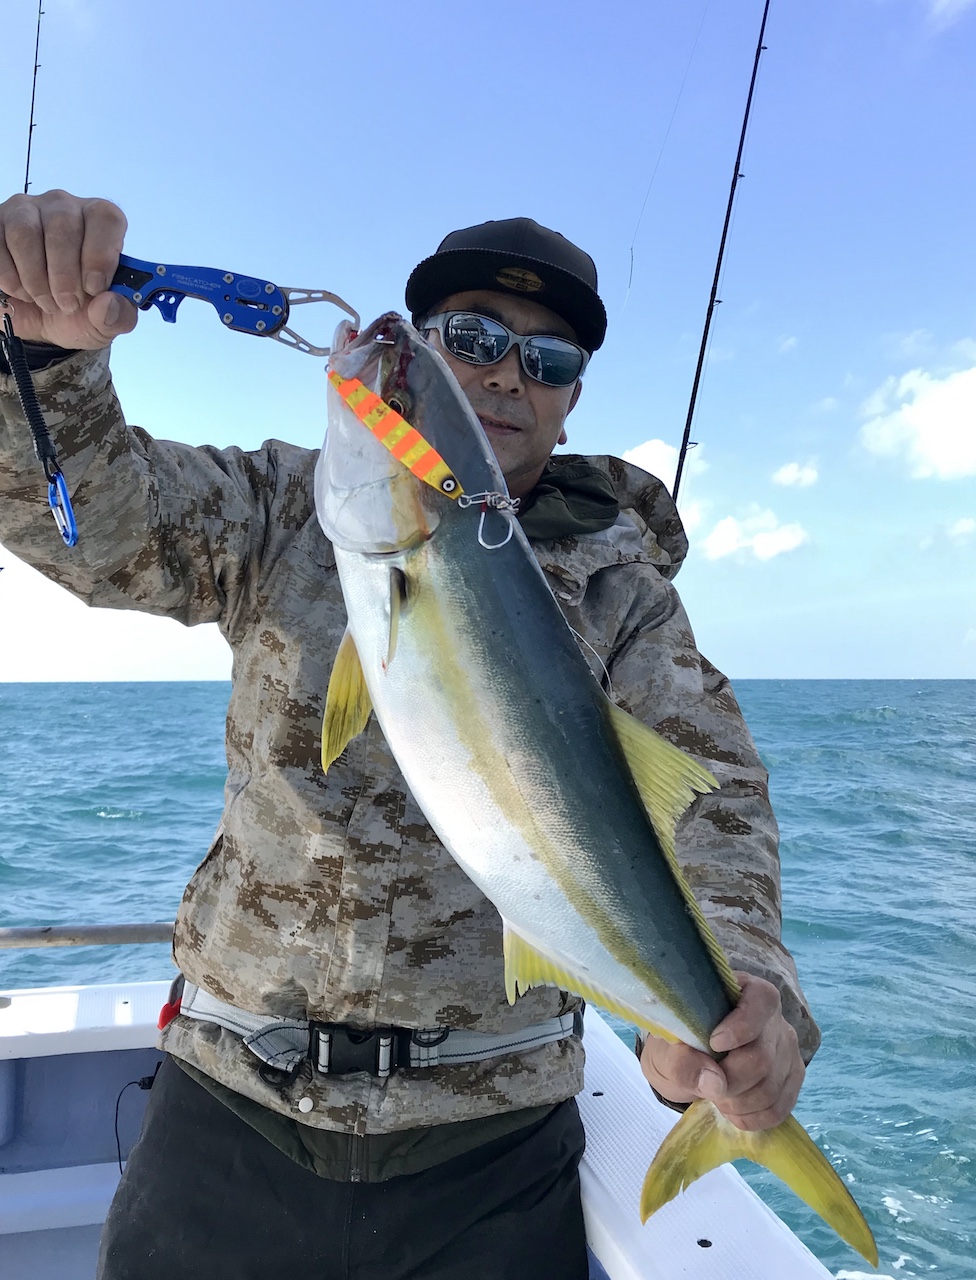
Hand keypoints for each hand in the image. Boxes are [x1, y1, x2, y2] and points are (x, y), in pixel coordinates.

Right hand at [0, 189, 137, 348]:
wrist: (42, 319)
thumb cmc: (80, 310)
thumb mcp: (107, 322)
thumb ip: (119, 316)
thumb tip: (108, 303)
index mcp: (99, 222)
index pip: (105, 217)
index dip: (100, 254)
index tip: (94, 288)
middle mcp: (63, 207)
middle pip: (62, 225)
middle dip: (65, 275)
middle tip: (67, 304)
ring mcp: (26, 211)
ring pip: (25, 232)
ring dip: (35, 277)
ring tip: (44, 300)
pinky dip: (9, 277)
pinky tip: (21, 291)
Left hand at [639, 972, 804, 1130]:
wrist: (686, 1061)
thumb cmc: (676, 1045)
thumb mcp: (664, 1049)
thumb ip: (680, 1061)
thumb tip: (714, 1082)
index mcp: (742, 991)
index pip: (760, 1000)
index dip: (741, 1026)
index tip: (714, 1044)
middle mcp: (772, 1017)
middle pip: (762, 1057)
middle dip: (729, 1082)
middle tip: (706, 1087)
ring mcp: (785, 1047)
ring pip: (771, 1087)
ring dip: (738, 1103)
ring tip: (716, 1098)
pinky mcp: (791, 1076)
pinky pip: (780, 1107)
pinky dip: (753, 1118)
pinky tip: (732, 1111)